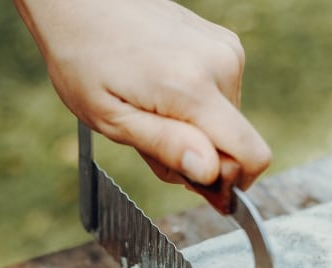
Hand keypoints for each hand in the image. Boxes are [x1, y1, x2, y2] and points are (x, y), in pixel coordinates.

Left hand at [15, 0, 271, 190]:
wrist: (80, 0)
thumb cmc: (83, 58)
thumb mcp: (111, 118)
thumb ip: (165, 147)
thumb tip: (211, 173)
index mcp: (192, 87)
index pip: (251, 155)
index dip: (231, 185)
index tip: (195, 185)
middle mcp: (220, 64)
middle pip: (237, 143)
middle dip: (201, 158)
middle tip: (151, 143)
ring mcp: (225, 49)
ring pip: (228, 122)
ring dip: (195, 131)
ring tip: (150, 112)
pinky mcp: (224, 43)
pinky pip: (223, 96)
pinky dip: (197, 107)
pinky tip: (161, 92)